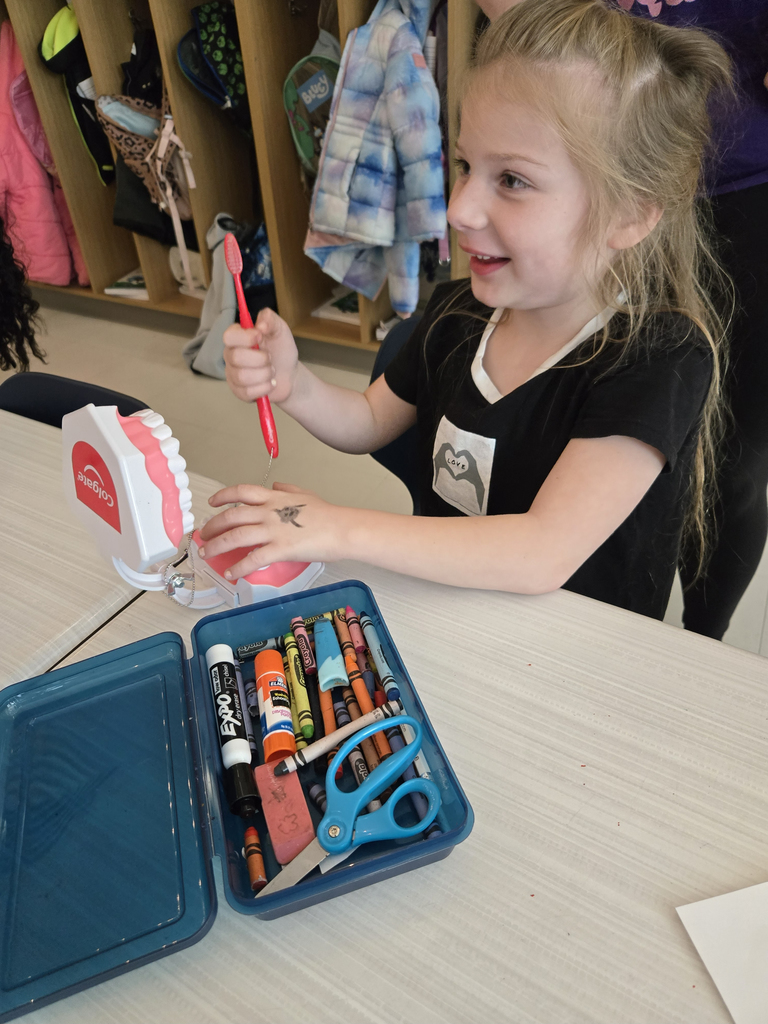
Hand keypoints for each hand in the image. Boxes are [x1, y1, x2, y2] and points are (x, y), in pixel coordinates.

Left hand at [198, 482, 352, 575]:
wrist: (342, 529)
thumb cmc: (328, 514)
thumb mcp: (305, 494)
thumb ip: (287, 489)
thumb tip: (276, 485)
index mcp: (274, 497)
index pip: (241, 492)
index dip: (223, 496)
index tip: (212, 503)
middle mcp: (269, 512)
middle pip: (231, 516)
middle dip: (213, 526)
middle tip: (204, 534)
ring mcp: (273, 531)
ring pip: (236, 537)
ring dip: (217, 546)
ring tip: (207, 554)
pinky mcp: (280, 549)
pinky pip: (252, 559)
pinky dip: (238, 567)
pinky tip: (231, 574)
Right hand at [223, 308, 298, 403]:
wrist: (289, 375)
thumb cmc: (281, 351)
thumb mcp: (280, 330)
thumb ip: (270, 319)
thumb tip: (260, 324)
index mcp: (237, 338)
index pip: (229, 336)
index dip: (245, 338)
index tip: (260, 337)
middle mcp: (231, 355)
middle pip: (236, 357)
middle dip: (261, 359)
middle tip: (270, 359)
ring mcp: (233, 374)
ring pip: (242, 376)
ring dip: (264, 374)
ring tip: (271, 372)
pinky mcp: (239, 391)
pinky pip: (247, 392)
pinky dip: (264, 388)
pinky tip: (270, 384)